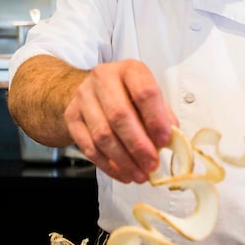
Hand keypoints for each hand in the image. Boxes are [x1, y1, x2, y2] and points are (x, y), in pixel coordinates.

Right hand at [65, 59, 176, 182]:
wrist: (92, 91)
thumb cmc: (128, 94)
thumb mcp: (150, 97)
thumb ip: (163, 116)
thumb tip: (172, 142)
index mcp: (130, 70)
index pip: (144, 92)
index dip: (156, 119)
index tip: (164, 141)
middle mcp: (103, 78)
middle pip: (120, 115)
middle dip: (138, 145)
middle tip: (151, 164)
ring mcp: (84, 97)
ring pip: (102, 134)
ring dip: (123, 160)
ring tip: (139, 174)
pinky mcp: (72, 117)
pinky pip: (89, 146)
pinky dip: (108, 165)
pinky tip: (123, 173)